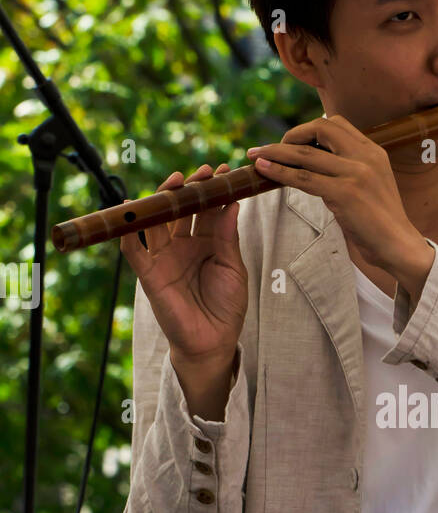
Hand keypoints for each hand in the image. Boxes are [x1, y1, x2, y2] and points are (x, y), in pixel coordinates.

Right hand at [119, 163, 247, 367]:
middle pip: (182, 208)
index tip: (223, 171)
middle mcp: (184, 244)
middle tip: (204, 171)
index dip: (213, 190)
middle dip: (191, 188)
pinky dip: (129, 231)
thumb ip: (227, 237)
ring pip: (159, 220)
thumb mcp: (233, 268)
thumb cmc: (227, 306)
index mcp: (207, 242)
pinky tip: (132, 211)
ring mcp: (165, 256)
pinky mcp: (149, 273)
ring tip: (177, 180)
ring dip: (165, 199)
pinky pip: (134, 250)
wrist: (213, 341)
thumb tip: (231, 203)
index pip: (207, 209)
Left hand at [247, 116, 433, 291]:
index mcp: (374, 151)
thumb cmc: (381, 222)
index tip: (293, 142)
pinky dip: (280, 172)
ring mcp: (356, 173)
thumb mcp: (371, 185)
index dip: (309, 128)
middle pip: (320, 129)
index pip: (337, 124)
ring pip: (306, 154)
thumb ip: (349, 169)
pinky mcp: (345, 193)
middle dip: (291, 135)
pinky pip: (303, 178)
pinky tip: (265, 170)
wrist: (400, 246)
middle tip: (271, 149)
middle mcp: (366, 156)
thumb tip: (315, 165)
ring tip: (255, 156)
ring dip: (275, 152)